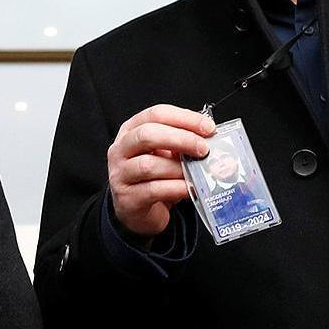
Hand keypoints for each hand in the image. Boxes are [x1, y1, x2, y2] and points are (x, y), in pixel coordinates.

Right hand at [107, 104, 214, 237]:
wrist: (138, 213)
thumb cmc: (153, 178)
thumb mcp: (164, 154)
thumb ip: (179, 142)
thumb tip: (207, 137)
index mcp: (130, 131)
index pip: (155, 114)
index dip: (184, 118)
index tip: (208, 127)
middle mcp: (120, 150)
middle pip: (147, 135)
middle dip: (181, 139)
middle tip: (203, 148)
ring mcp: (120, 175)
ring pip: (149, 165)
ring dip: (178, 168)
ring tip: (197, 172)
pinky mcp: (128, 199)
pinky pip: (154, 190)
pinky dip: (176, 188)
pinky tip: (190, 188)